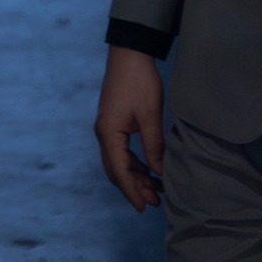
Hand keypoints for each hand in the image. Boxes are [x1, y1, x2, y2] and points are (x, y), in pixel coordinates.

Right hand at [93, 45, 166, 212]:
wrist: (129, 54)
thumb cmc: (139, 81)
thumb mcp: (150, 115)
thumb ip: (153, 145)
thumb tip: (157, 171)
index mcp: (108, 133)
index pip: (119, 171)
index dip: (131, 191)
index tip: (143, 207)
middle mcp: (103, 134)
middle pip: (115, 170)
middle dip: (133, 188)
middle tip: (153, 202)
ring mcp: (106, 129)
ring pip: (118, 162)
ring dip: (134, 176)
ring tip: (154, 189)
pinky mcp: (113, 124)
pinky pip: (120, 151)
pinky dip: (133, 164)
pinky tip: (147, 170)